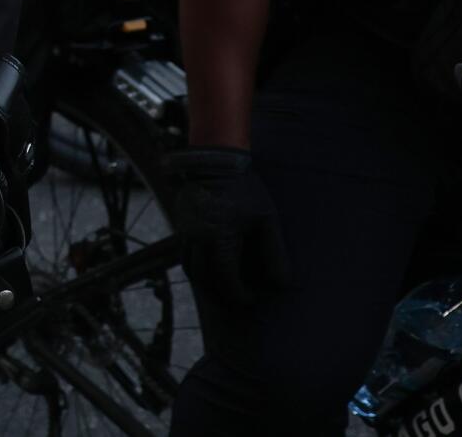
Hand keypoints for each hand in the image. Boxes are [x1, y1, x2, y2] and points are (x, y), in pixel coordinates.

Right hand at [164, 146, 291, 306]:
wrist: (214, 161)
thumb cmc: (244, 189)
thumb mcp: (266, 220)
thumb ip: (275, 254)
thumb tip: (282, 284)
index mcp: (217, 237)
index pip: (226, 280)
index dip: (240, 295)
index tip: (253, 299)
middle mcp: (195, 237)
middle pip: (205, 280)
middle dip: (222, 295)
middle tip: (239, 300)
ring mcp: (183, 231)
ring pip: (191, 270)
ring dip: (207, 284)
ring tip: (225, 290)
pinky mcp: (179, 225)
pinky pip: (185, 256)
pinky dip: (198, 269)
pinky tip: (212, 270)